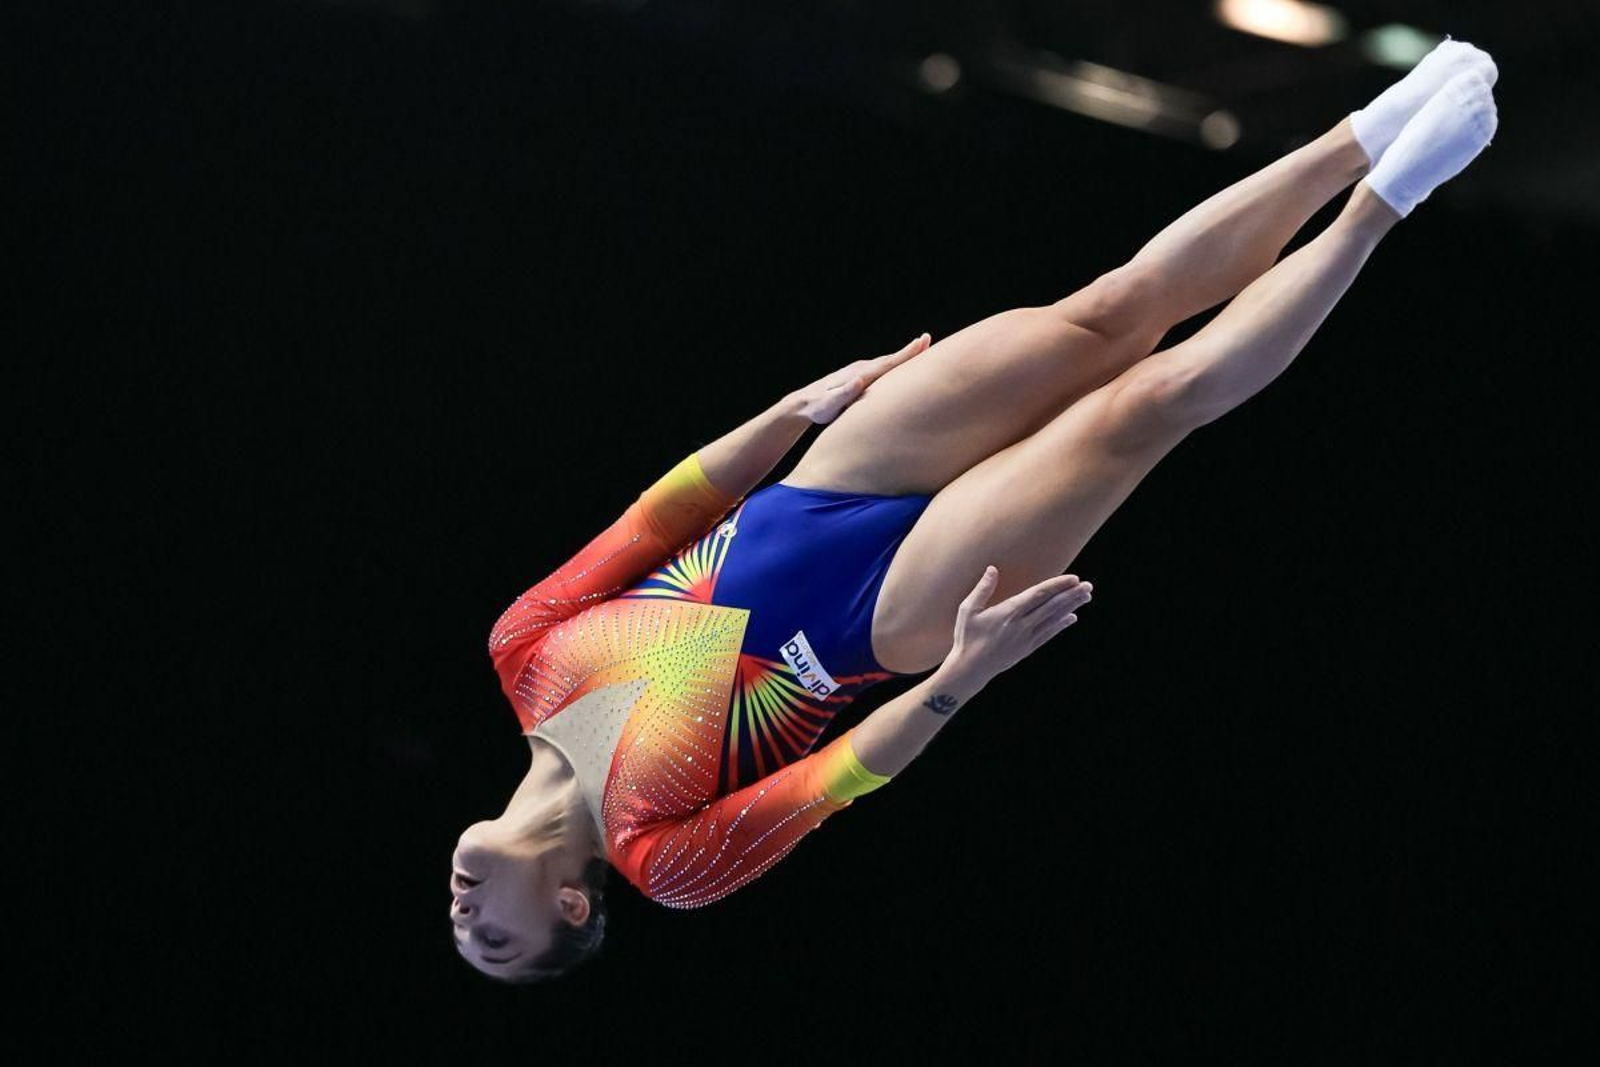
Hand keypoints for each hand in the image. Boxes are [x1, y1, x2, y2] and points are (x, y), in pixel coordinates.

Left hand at [786, 333, 931, 424]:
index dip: (906, 353)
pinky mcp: (859, 378)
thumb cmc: (818, 408)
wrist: (804, 404)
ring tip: (922, 348)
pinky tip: (902, 365)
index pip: (888, 363)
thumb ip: (843, 393)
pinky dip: (895, 364)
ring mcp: (860, 372)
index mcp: (860, 375)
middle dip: (911, 350)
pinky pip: (882, 370)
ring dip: (905, 356)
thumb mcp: (830, 405)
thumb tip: (858, 381)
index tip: (922, 342)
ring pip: (887, 363)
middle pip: (891, 359)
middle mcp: (861, 369)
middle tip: (928, 339)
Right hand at [944, 566, 1092, 685]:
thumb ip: (982, 589)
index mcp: (1008, 612)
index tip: (1073, 579)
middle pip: (1052, 606)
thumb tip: (992, 569)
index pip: (1039, 595)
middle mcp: (1021, 625)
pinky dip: (1061, 625)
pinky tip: (1072, 617)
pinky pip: (1048, 634)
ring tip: (1086, 597)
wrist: (970, 668)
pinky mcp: (1027, 648)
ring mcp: (1026, 638)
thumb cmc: (966, 637)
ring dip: (1071, 607)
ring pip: (1053, 619)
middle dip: (1071, 595)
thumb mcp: (968, 610)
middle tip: (1088, 586)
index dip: (1057, 586)